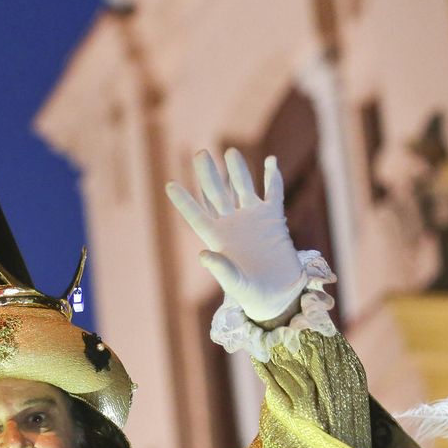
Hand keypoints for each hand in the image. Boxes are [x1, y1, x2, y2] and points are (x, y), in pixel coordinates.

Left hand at [166, 148, 306, 324]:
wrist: (278, 295)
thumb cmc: (251, 294)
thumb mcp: (235, 285)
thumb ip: (221, 270)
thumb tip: (203, 255)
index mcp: (217, 239)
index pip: (196, 216)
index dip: (184, 201)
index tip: (169, 184)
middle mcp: (231, 223)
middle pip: (217, 194)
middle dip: (209, 174)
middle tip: (200, 154)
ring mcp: (252, 217)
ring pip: (243, 187)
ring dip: (237, 170)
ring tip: (230, 152)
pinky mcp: (273, 218)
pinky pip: (272, 192)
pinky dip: (273, 177)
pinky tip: (270, 161)